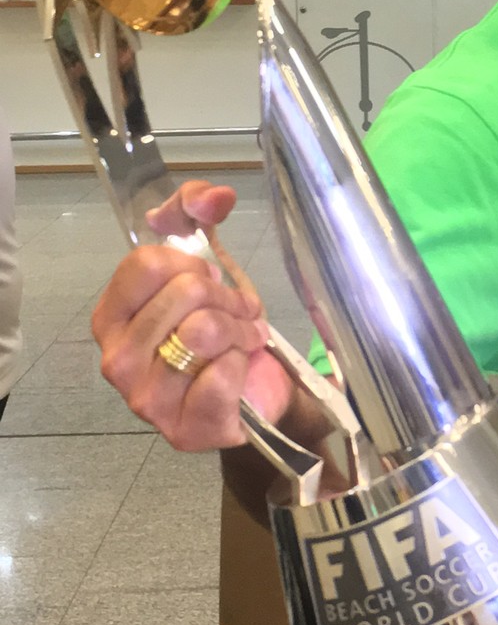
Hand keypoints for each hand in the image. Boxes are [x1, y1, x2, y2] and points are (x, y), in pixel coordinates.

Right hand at [92, 180, 293, 450]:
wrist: (259, 386)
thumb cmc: (223, 325)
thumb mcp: (209, 260)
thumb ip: (197, 211)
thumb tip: (215, 195)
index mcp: (112, 316)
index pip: (146, 263)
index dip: (192, 263)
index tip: (210, 278)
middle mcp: (116, 360)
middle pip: (184, 291)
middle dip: (226, 296)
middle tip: (236, 313)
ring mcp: (146, 400)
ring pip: (204, 330)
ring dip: (238, 329)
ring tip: (242, 338)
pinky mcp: (183, 429)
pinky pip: (221, 375)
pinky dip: (242, 364)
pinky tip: (240, 369)